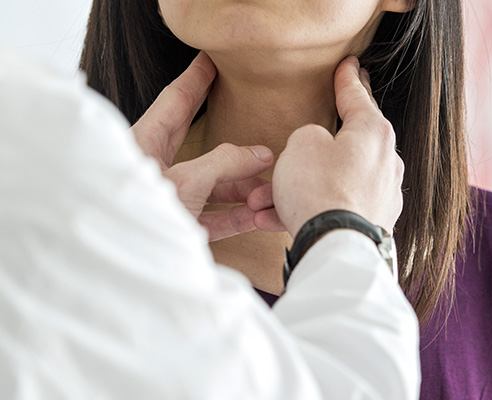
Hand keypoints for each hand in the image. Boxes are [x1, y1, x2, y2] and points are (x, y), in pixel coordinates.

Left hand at [131, 52, 276, 240]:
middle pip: (199, 143)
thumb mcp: (186, 182)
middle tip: (248, 116)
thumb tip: (259, 154)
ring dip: (241, 187)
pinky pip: (213, 216)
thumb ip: (225, 163)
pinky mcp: (179, 227)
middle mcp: (155, 170)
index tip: (210, 61)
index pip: (175, 102)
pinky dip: (235, 216)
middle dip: (229, 137)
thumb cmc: (139, 218)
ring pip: (212, 186)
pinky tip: (257, 214)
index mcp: (144, 145)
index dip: (196, 80)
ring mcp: (168, 200)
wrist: (124, 265)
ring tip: (268, 185)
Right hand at [267, 56, 404, 236]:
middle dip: (306, 151)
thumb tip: (317, 146)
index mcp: (373, 132)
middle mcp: (384, 162)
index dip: (348, 78)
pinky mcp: (371, 222)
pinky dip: (304, 209)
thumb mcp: (301, 144)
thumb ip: (308, 136)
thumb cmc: (320, 190)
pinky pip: (332, 208)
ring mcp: (379, 195)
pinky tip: (271, 218)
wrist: (334, 247)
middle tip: (302, 136)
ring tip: (259, 201)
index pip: (358, 96)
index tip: (350, 64)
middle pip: (343, 144)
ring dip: (293, 189)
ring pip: (328, 182)